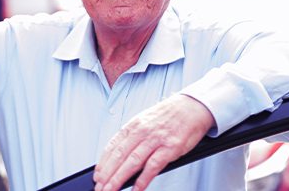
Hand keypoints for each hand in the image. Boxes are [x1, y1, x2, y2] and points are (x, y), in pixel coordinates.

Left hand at [93, 94, 214, 190]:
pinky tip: (135, 189)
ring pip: (132, 162)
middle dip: (107, 174)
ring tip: (111, 190)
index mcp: (133, 126)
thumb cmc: (168, 117)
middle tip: (99, 188)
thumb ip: (132, 139)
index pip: (112, 147)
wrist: (191, 107)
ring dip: (119, 178)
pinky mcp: (170, 148)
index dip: (103, 163)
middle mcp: (141, 132)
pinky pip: (153, 166)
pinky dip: (143, 180)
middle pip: (119, 156)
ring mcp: (155, 140)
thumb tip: (119, 158)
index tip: (97, 175)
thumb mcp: (144, 122)